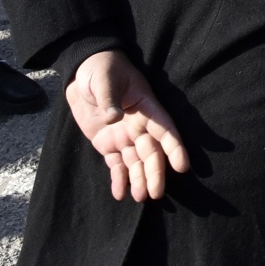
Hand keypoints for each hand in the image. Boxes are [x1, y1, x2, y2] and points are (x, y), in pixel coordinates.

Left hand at [67, 50, 190, 201]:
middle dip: (155, 172)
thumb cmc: (101, 68)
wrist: (82, 72)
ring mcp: (124, 136)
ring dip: (139, 180)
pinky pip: (116, 165)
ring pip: (136, 163)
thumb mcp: (106, 78)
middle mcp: (139, 126)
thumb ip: (109, 97)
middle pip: (152, 153)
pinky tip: (120, 194)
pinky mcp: (107, 144)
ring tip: (140, 197)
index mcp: (146, 107)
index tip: (182, 166)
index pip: (165, 130)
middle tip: (156, 193)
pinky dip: (118, 180)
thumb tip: (114, 117)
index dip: (175, 148)